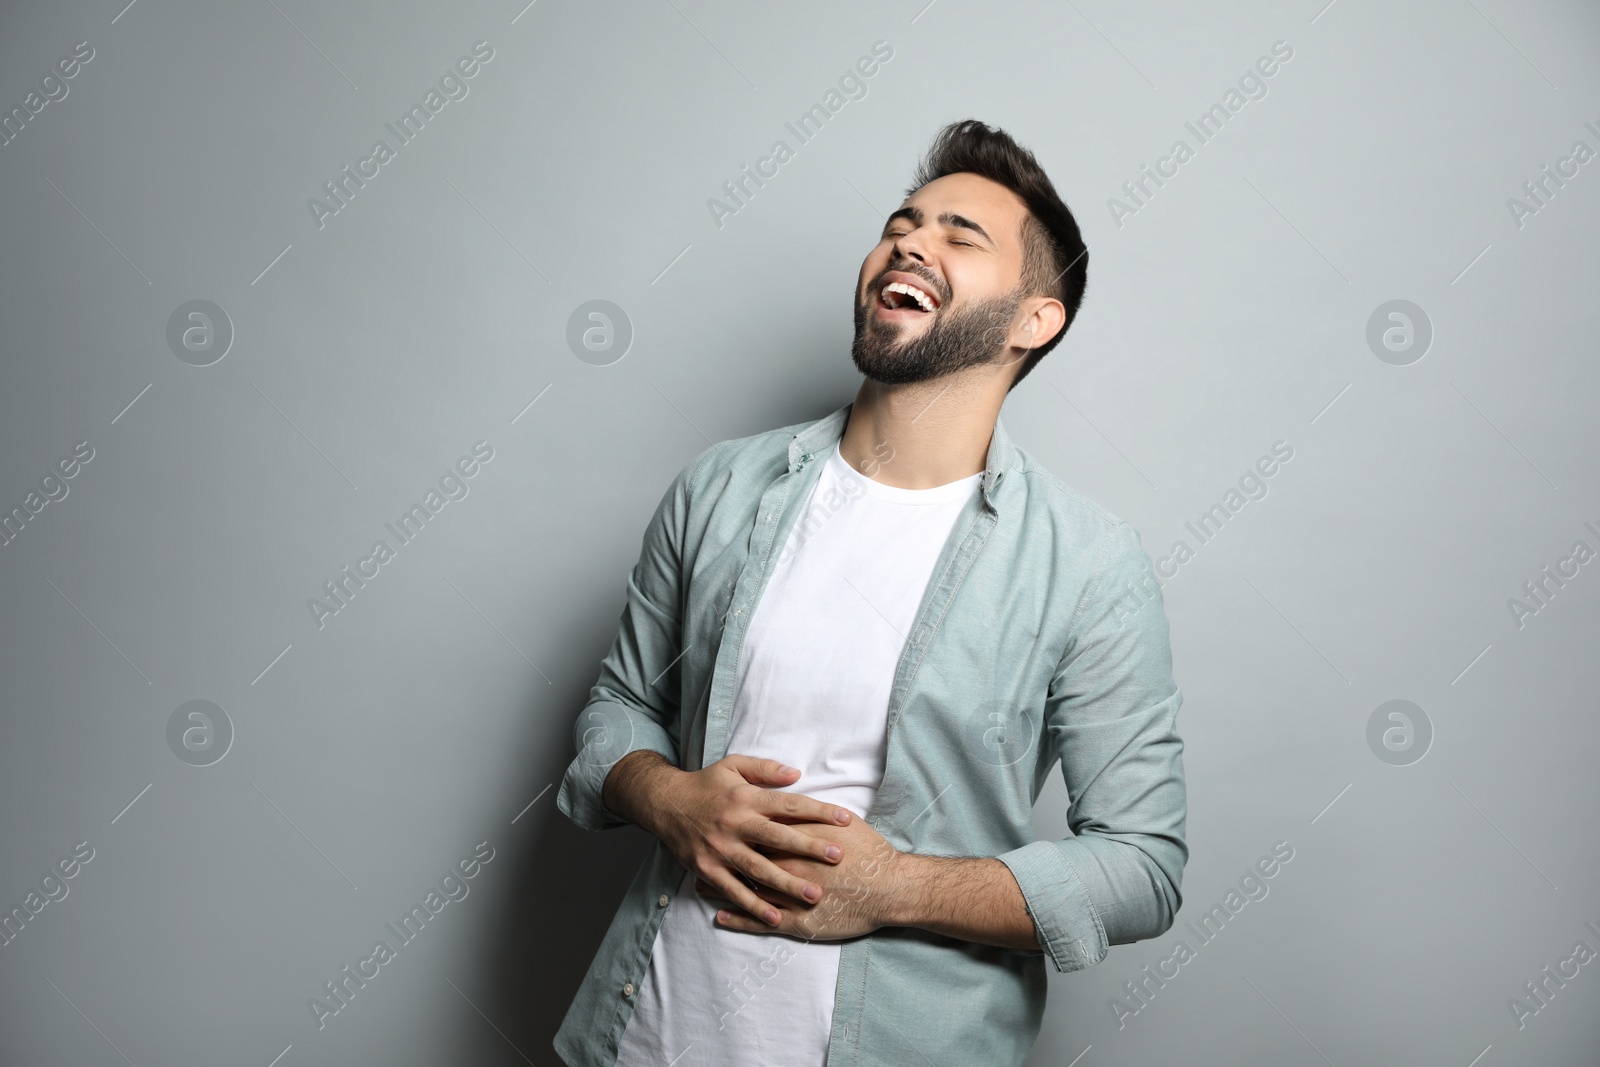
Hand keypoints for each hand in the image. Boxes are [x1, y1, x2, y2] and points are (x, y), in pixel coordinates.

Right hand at [606, 752, 853, 928]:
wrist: (663, 802)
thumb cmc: (705, 784)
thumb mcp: (733, 766)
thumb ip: (765, 769)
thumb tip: (797, 773)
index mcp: (745, 798)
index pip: (789, 804)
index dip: (819, 811)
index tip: (846, 820)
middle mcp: (734, 823)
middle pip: (778, 837)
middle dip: (809, 848)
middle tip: (838, 857)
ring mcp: (720, 849)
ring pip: (759, 869)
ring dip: (787, 883)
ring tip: (814, 895)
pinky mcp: (708, 869)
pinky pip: (734, 890)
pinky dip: (754, 905)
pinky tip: (775, 917)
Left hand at [696, 817, 904, 940]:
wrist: (889, 888)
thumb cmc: (870, 853)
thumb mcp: (842, 819)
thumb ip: (813, 809)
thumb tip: (796, 791)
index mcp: (797, 839)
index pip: (758, 829)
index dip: (737, 825)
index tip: (717, 820)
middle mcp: (787, 867)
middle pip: (745, 857)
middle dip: (722, 854)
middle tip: (700, 849)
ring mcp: (789, 896)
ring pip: (746, 891)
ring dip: (722, 887)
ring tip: (700, 883)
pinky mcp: (796, 922)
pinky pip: (760, 921)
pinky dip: (738, 918)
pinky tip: (721, 916)